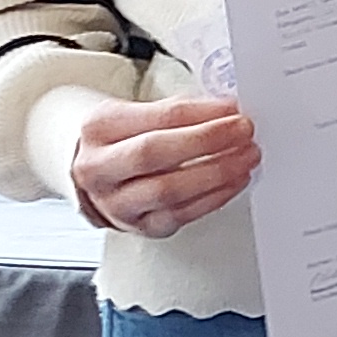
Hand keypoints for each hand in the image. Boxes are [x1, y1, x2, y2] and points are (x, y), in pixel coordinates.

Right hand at [72, 95, 255, 238]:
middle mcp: (99, 168)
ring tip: (245, 158)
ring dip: (216, 173)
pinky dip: (213, 198)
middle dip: (207, 141)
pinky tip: (234, 182)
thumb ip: (178, 113)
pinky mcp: (138, 227)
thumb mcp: (135, 113)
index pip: (156, 117)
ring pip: (167, 191)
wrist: (90, 172)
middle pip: (154, 154)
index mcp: (100, 128)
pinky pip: (179, 216)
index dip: (201, 113)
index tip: (232, 109)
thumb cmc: (120, 139)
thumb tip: (227, 113)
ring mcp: (116, 203)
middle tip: (243, 132)